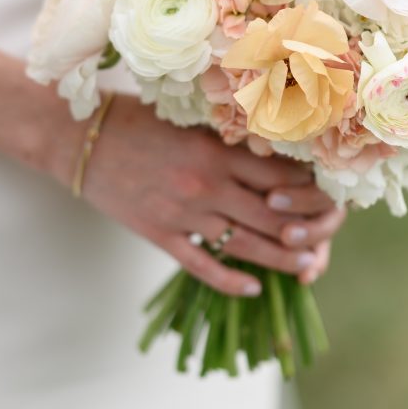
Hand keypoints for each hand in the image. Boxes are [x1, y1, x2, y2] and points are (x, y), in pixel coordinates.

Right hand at [51, 95, 344, 295]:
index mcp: (217, 149)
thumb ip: (227, 137)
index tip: (326, 194)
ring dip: (280, 258)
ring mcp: (183, 212)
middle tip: (327, 240)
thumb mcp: (189, 119)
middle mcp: (207, 183)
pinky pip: (202, 264)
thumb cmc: (137, 120)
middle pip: (271, 214)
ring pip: (245, 244)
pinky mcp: (159, 234)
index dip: (309, 188)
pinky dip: (230, 280)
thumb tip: (273, 150)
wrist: (81, 138)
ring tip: (307, 267)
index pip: (280, 174)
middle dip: (305, 230)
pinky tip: (253, 289)